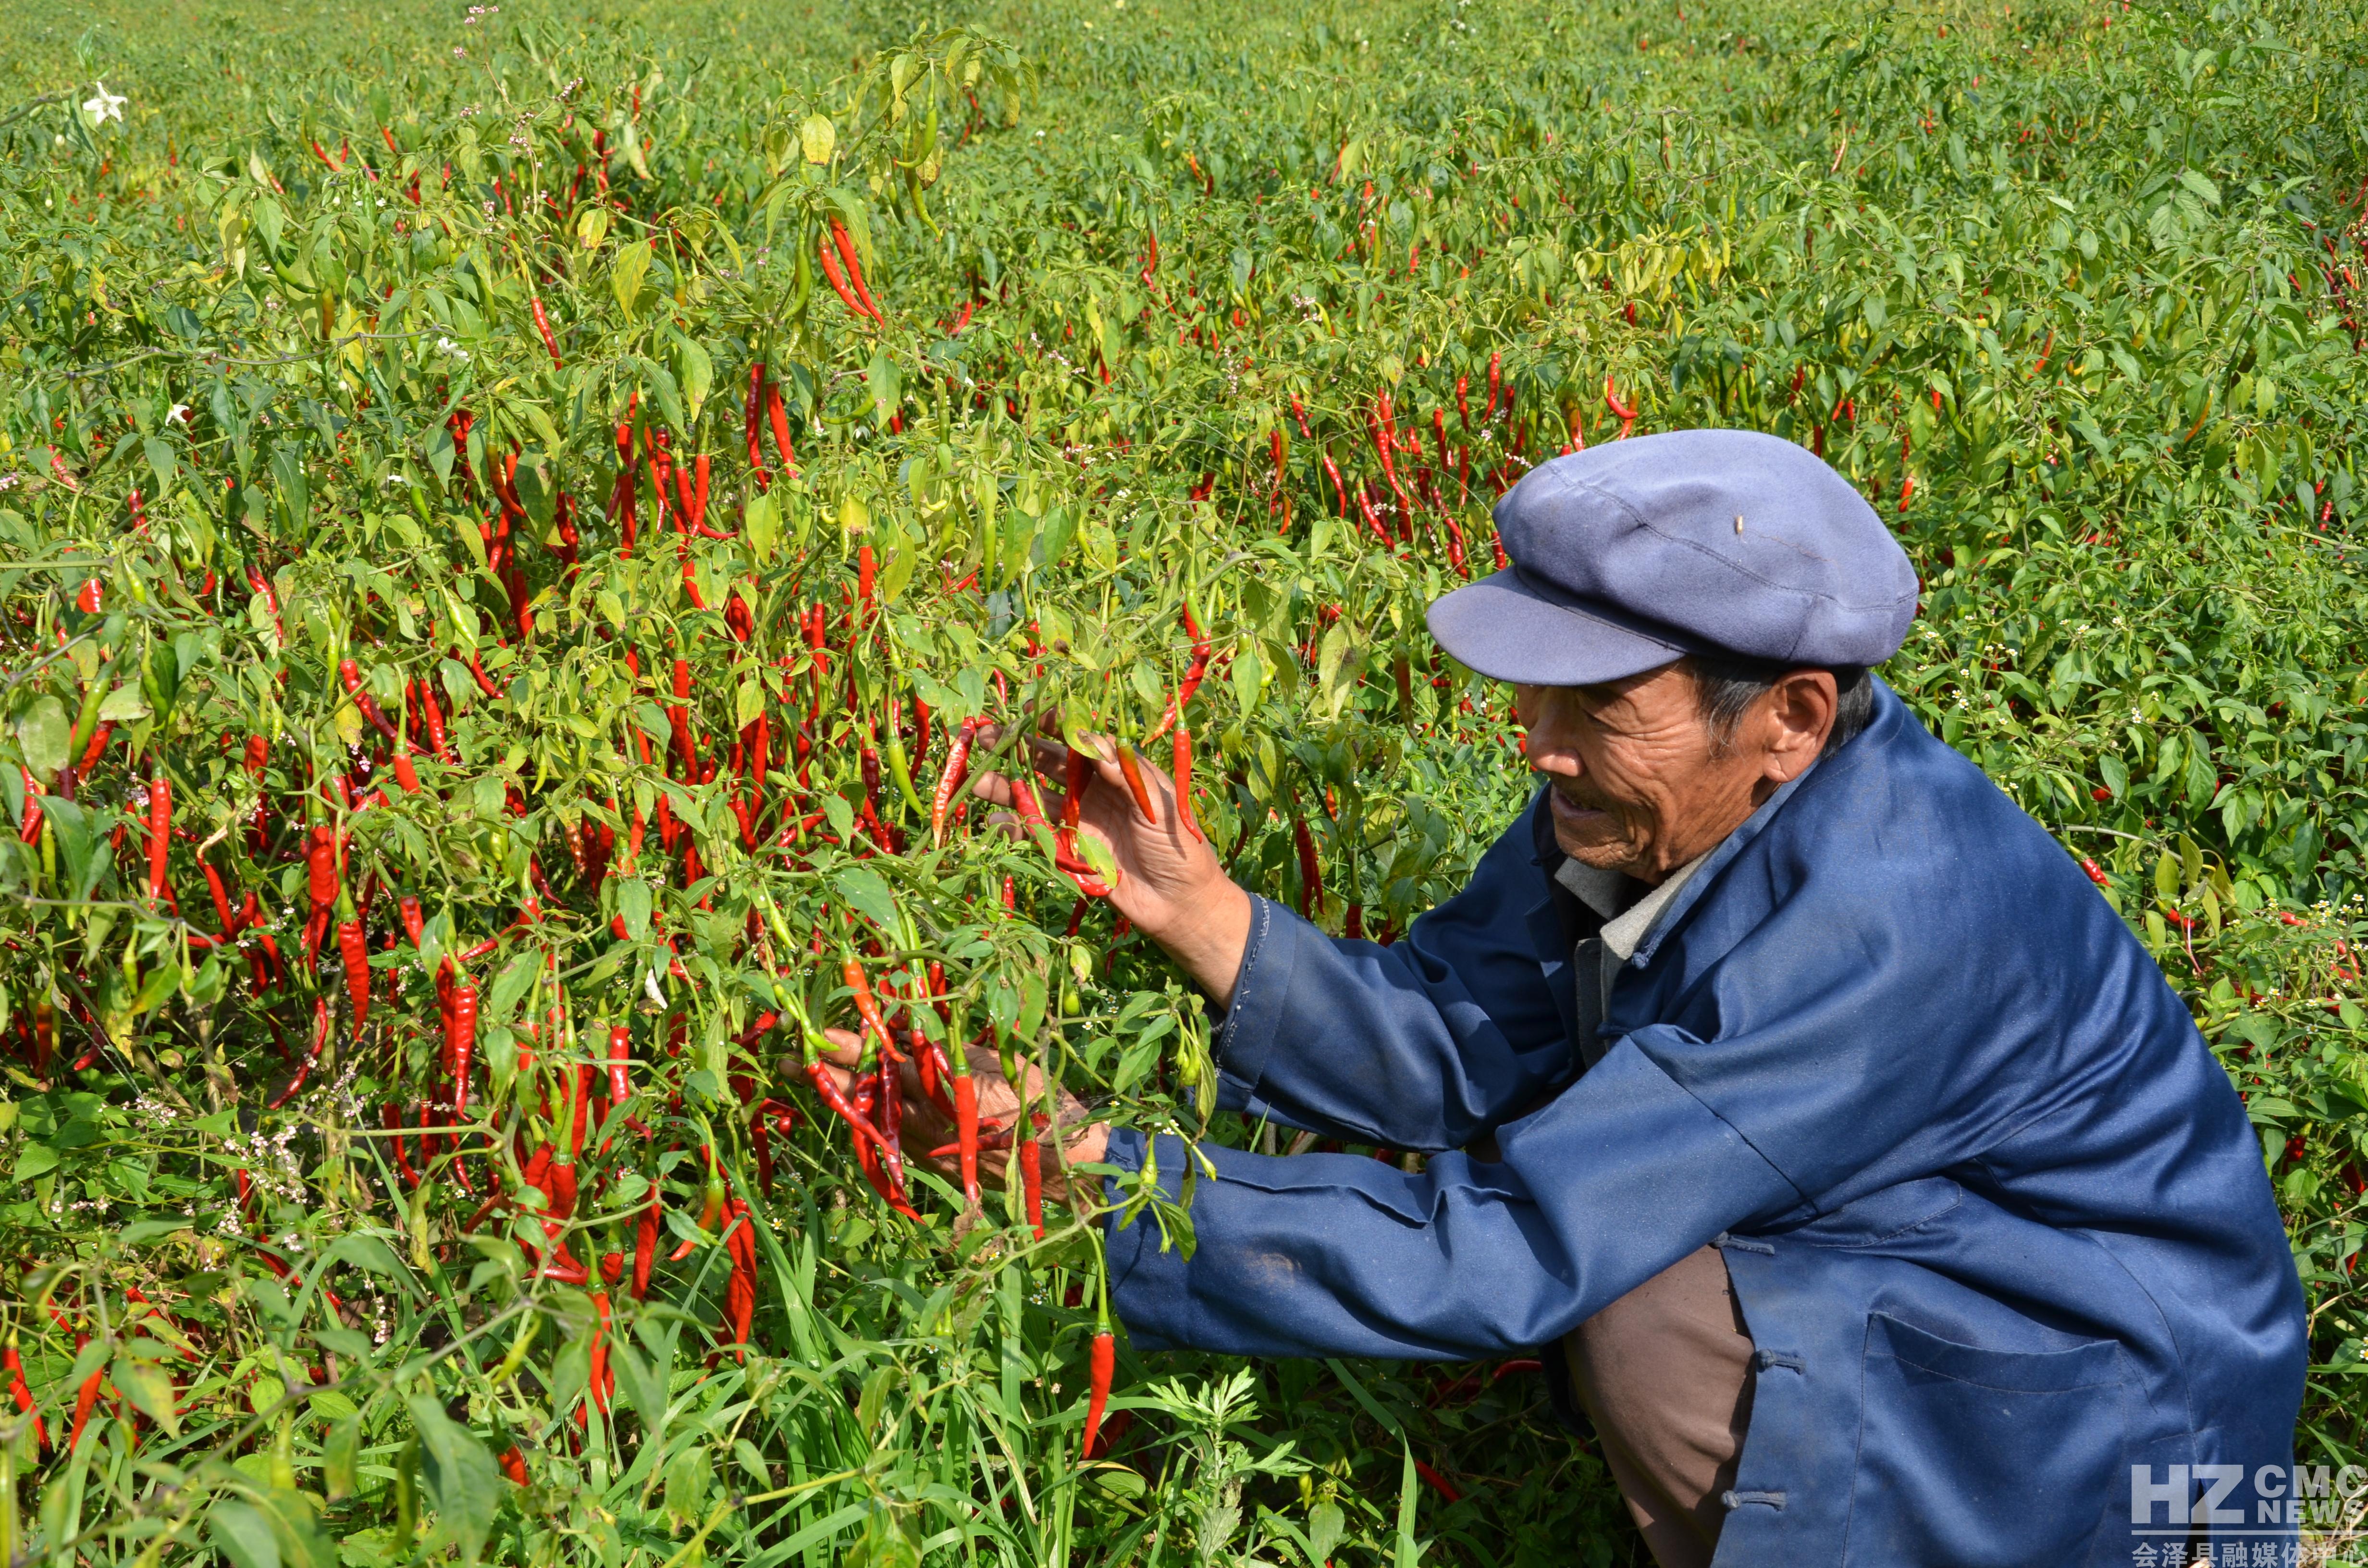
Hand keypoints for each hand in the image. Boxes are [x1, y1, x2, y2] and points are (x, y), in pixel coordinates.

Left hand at [816, 1028, 1109, 1207]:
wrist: (1062, 1158)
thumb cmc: (1037, 1098)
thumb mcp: (997, 1059)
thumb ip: (951, 1047)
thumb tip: (913, 1025)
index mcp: (942, 1087)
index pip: (884, 1063)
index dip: (850, 1047)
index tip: (817, 1032)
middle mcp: (925, 1119)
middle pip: (864, 1093)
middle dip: (825, 1074)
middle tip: (786, 1057)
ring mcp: (925, 1145)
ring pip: (870, 1119)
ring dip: (837, 1099)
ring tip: (805, 1081)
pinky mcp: (930, 1163)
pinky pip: (887, 1141)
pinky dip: (865, 1124)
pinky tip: (850, 1112)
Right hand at [969, 723, 1253, 1006]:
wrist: (1179, 903)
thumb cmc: (1179, 848)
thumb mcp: (1158, 804)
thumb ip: (1125, 773)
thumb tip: (1092, 740)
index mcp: (1118, 771)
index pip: (1081, 739)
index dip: (1056, 724)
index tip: (1031, 712)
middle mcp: (1093, 790)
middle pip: (1048, 763)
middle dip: (1016, 749)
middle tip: (983, 737)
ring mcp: (1078, 820)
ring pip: (1033, 796)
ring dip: (1003, 786)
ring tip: (974, 779)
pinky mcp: (1068, 851)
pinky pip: (1034, 834)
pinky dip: (1013, 828)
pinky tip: (995, 821)